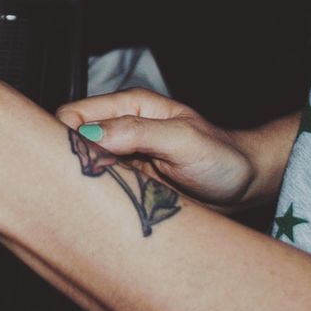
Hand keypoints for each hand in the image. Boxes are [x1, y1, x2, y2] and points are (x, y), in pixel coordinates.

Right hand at [56, 89, 260, 210]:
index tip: (79, 162)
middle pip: (71, 140)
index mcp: (129, 105)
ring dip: (86, 181)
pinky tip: (112, 205)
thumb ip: (137, 132)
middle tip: (93, 184)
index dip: (66, 136)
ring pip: (81, 165)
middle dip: (71, 161)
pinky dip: (98, 196)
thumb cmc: (221, 156)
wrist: (244, 184)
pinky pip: (98, 186)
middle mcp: (120, 127)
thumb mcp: (183, 139)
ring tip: (106, 196)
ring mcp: (122, 155)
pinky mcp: (127, 180)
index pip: (74, 113)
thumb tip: (90, 135)